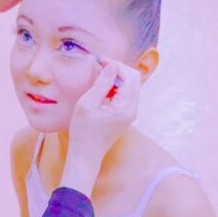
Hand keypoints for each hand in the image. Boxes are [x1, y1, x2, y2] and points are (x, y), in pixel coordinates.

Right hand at [60, 59, 140, 194]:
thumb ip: (101, 84)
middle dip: (117, 69)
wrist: (86, 155)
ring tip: (98, 77)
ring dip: (116, 78)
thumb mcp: (87, 104)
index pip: (130, 76)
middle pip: (134, 79)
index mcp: (125, 107)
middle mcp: (132, 109)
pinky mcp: (125, 114)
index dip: (116, 65)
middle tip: (99, 66)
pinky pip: (125, 94)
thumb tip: (111, 66)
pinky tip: (101, 89)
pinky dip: (115, 86)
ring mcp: (130, 112)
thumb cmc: (83, 132)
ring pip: (130, 85)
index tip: (99, 61)